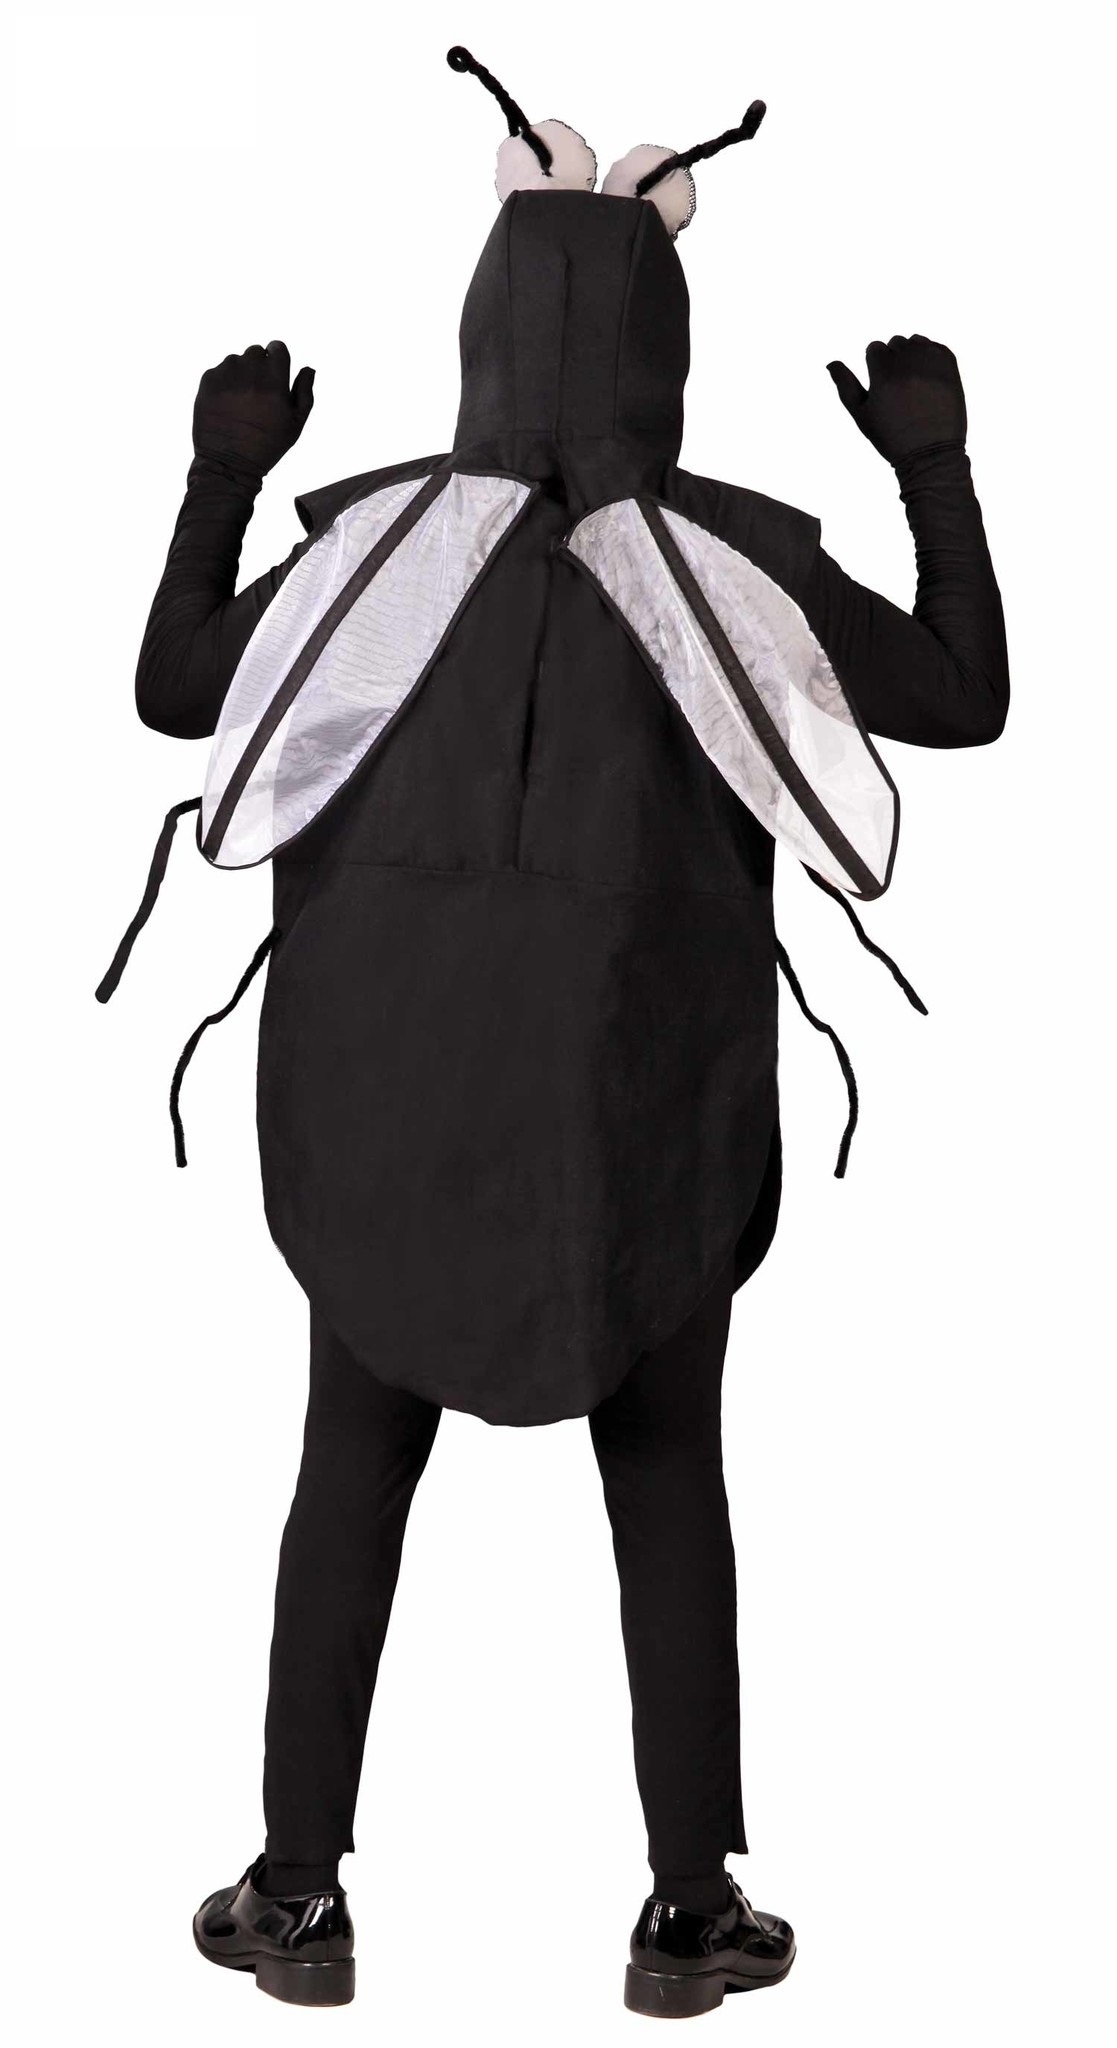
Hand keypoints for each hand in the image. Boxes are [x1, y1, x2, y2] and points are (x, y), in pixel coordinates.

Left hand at [192, 339, 314, 475]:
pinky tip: (227, 405)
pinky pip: (219, 371)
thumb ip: (305, 393)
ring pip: (236, 361)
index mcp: (274, 380)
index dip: (278, 358)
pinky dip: (223, 383)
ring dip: (240, 374)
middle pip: (256, 352)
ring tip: (241, 402)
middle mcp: (249, 371)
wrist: (229, 464)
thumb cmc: (267, 446)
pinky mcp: (207, 381)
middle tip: (258, 394)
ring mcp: (226, 374)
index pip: (277, 348)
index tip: (275, 371)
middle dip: (259, 367)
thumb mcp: (295, 424)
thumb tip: (308, 368)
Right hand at [826, 334, 965, 465]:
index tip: (882, 388)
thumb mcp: (862, 415)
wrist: (931, 454)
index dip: (875, 367)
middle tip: (899, 389)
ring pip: (916, 341)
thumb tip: (831, 363)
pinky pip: (935, 347)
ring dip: (912, 355)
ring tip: (914, 383)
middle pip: (895, 342)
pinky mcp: (950, 366)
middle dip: (894, 359)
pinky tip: (927, 380)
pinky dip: (930, 358)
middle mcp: (909, 365)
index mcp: (884, 375)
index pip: (875, 348)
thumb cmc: (892, 438)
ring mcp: (932, 363)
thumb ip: (845, 386)